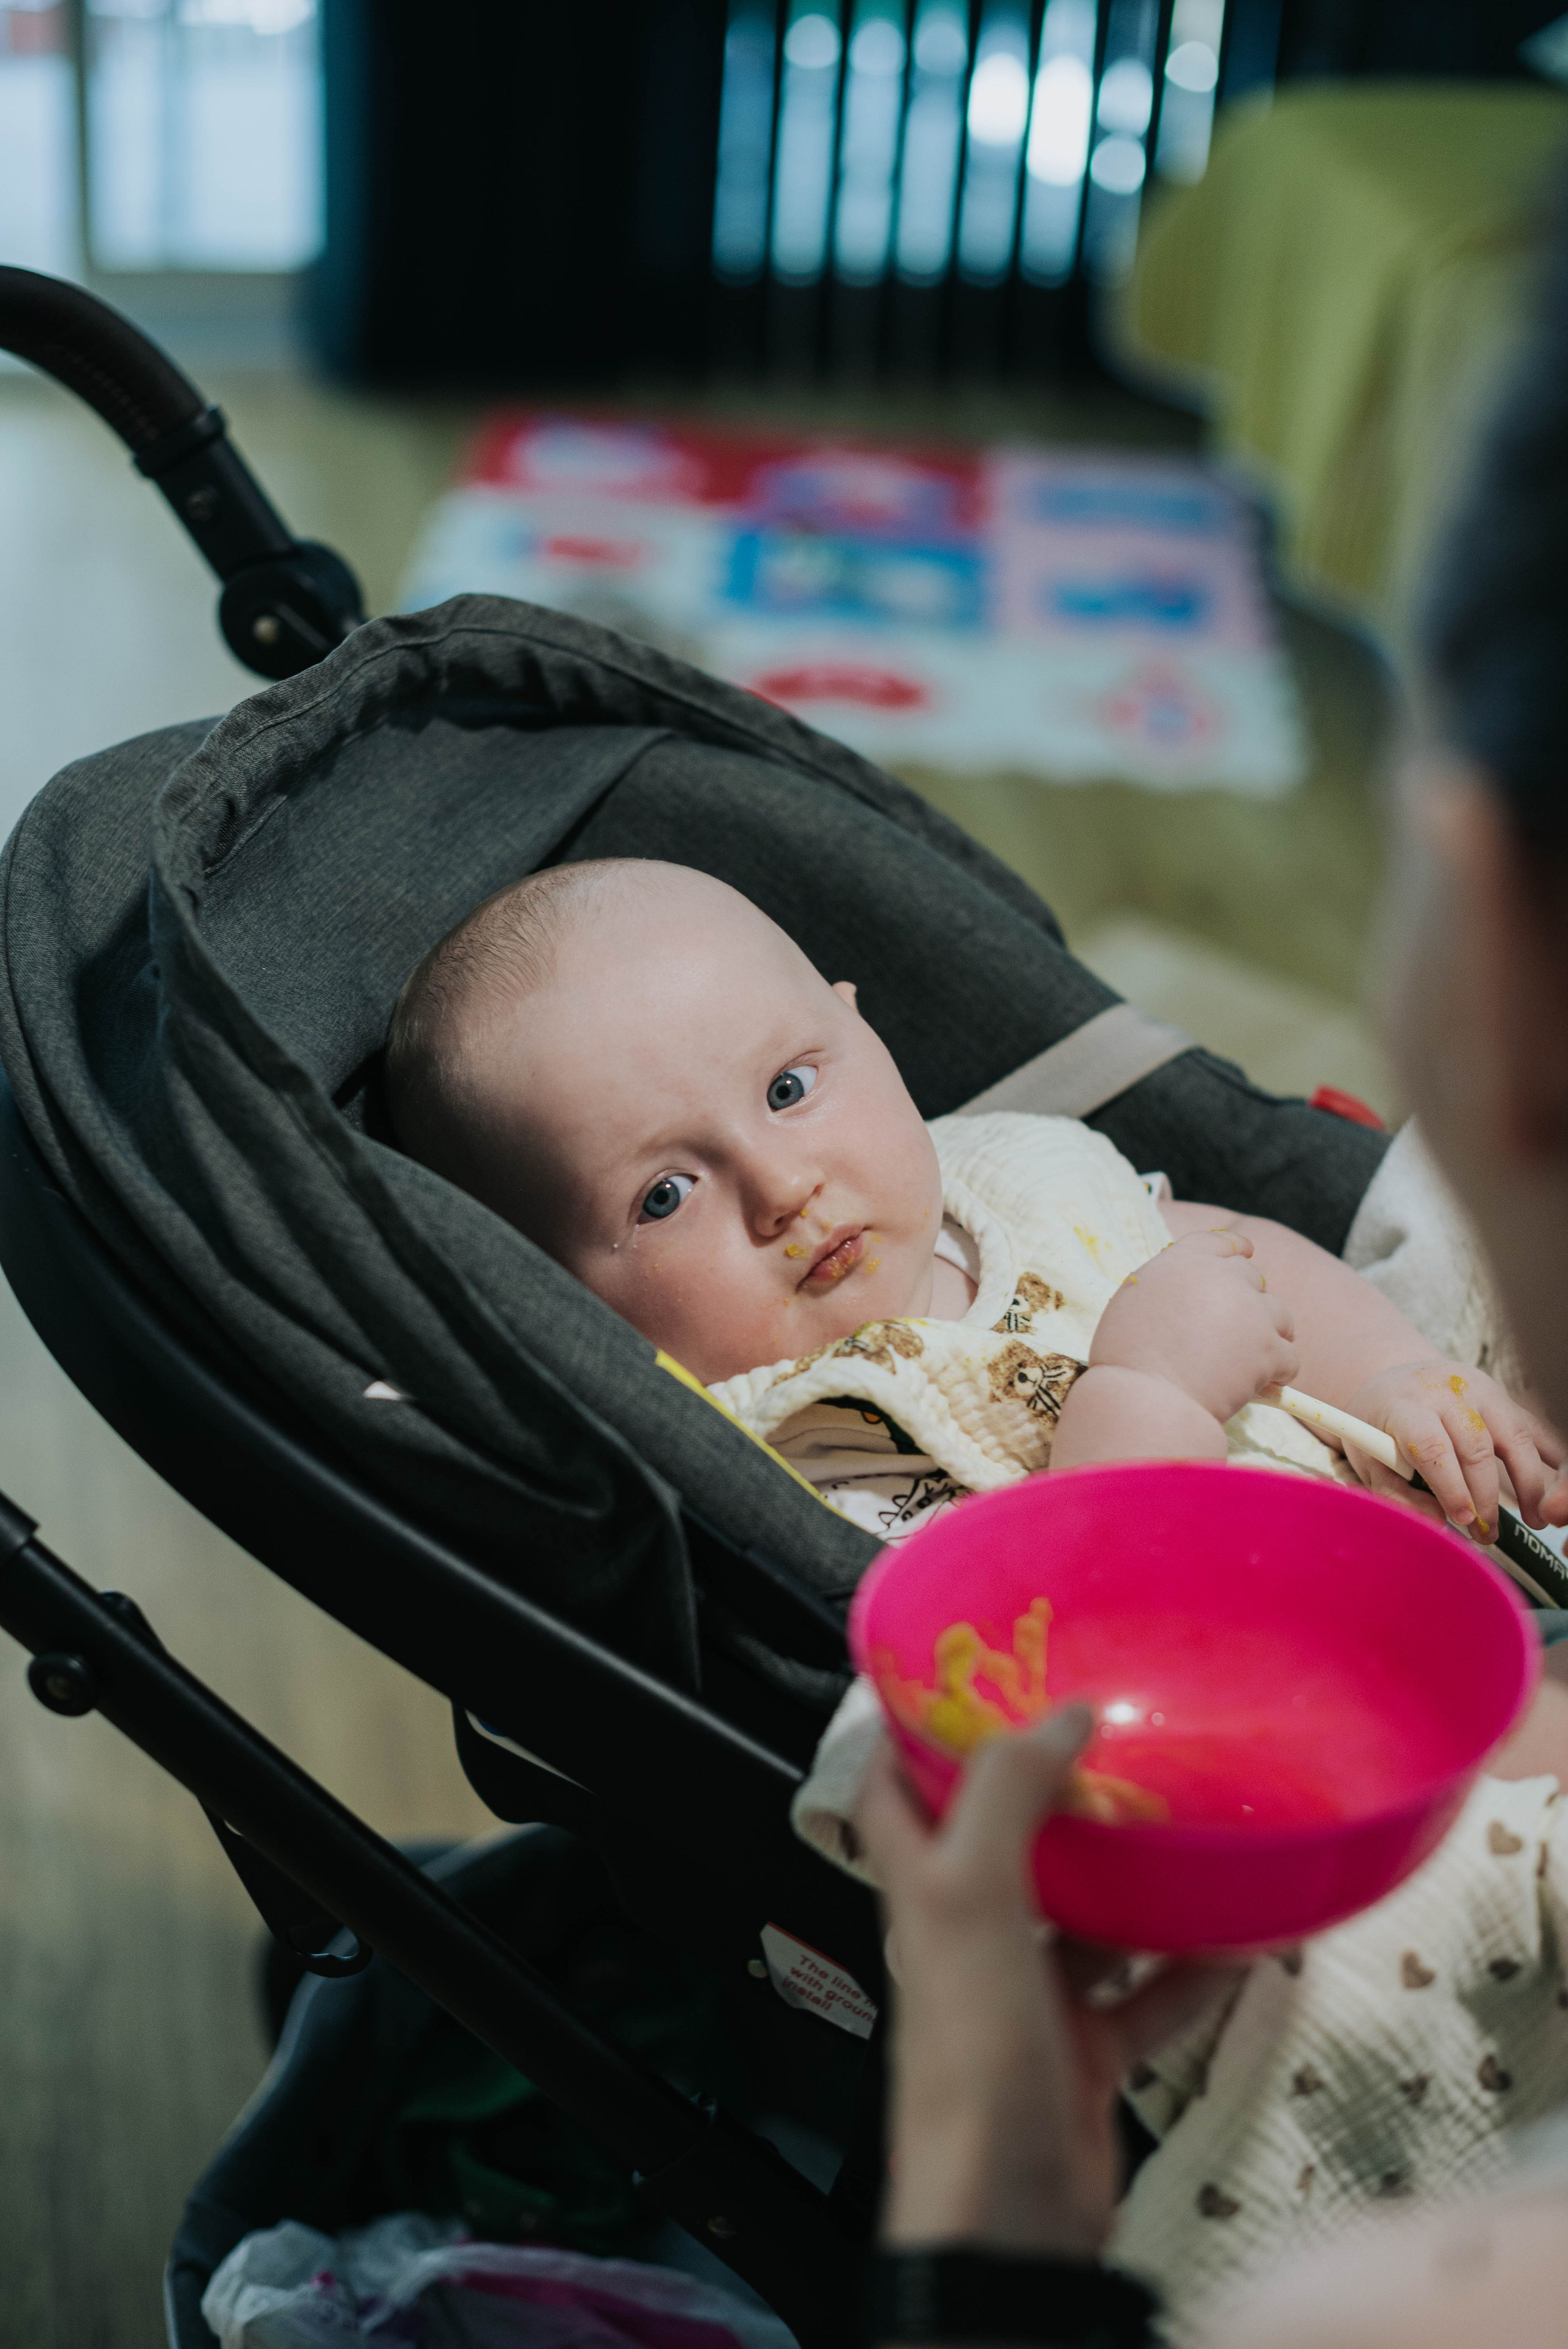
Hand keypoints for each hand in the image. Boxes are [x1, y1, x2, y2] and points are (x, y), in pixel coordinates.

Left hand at [854, 1710, 1238, 2254]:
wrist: (1010, 2220)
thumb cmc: (975, 2060)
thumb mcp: (972, 1901)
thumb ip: (1006, 1797)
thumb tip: (1061, 1716)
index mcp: (923, 1894)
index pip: (895, 1793)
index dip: (915, 1732)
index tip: (974, 1676)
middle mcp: (968, 1938)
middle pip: (1002, 1845)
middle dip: (1053, 1795)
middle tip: (1118, 1740)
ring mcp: (1027, 2000)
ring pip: (1086, 1919)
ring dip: (1135, 1878)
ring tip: (1192, 1823)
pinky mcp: (1083, 2056)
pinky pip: (1146, 1998)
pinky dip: (1192, 1970)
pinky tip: (1245, 1939)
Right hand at [1090, 1228, 1298, 1425]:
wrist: (1146, 1399)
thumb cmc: (1127, 1360)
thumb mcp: (1133, 1303)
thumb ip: (1166, 1288)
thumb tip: (1189, 1299)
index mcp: (1182, 1262)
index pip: (1219, 1241)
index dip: (1236, 1249)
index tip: (1245, 1253)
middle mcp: (1220, 1278)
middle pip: (1252, 1277)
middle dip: (1249, 1301)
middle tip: (1238, 1330)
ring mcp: (1249, 1311)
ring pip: (1279, 1314)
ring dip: (1270, 1334)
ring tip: (1252, 1360)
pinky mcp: (1268, 1347)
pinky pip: (1289, 1357)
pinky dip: (1280, 1372)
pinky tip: (1264, 1384)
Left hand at [1341, 1359, 1566, 1540]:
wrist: (1397, 1382)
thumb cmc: (1380, 1427)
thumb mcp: (1368, 1460)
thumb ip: (1393, 1493)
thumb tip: (1434, 1522)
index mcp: (1405, 1405)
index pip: (1431, 1446)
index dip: (1450, 1487)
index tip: (1462, 1520)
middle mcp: (1446, 1391)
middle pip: (1476, 1446)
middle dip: (1486, 1497)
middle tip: (1487, 1534)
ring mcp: (1479, 1390)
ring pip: (1515, 1436)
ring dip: (1529, 1483)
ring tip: (1534, 1519)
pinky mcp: (1503, 1396)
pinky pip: (1532, 1427)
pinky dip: (1550, 1455)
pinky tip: (1555, 1487)